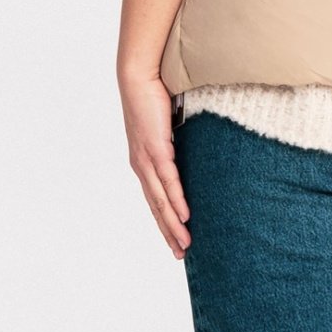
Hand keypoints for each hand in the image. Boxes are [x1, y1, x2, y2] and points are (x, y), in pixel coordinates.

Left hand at [119, 72, 191, 258]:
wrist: (138, 77)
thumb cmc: (153, 97)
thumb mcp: (168, 126)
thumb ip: (177, 142)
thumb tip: (194, 149)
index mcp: (143, 163)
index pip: (154, 200)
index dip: (165, 222)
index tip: (176, 241)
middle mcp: (141, 166)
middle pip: (155, 208)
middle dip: (169, 233)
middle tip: (181, 255)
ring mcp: (146, 160)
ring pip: (160, 201)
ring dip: (173, 225)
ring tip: (184, 245)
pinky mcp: (155, 149)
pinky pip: (168, 180)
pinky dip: (176, 200)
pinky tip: (185, 216)